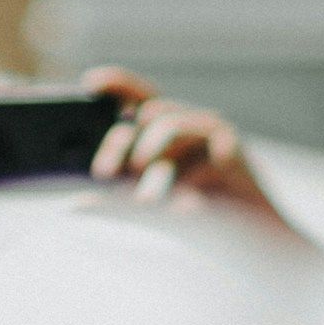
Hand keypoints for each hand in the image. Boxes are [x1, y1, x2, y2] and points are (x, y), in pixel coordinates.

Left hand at [83, 67, 306, 241]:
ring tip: (143, 193)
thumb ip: (114, 203)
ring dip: (149, 156)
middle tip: (103, 173)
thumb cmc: (199, 221)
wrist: (250, 243)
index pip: (138, 98)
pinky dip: (183, 180)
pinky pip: (196, 149)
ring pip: (167, 123)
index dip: (117, 83)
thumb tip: (72, 205)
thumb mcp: (148, 211)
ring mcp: (212, 133)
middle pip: (146, 111)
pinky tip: (182, 203)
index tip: (90, 81)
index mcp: (167, 133)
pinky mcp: (233, 147)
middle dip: (118, 142)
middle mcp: (190, 126)